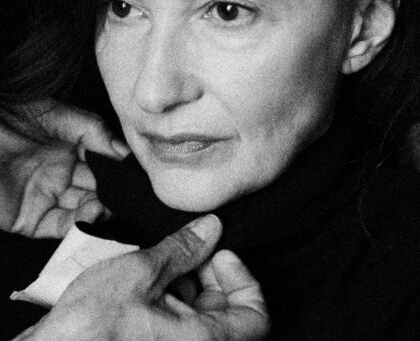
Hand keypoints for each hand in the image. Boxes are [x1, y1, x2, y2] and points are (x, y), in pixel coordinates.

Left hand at [0, 100, 128, 237]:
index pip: (103, 164)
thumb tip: (125, 151)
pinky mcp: (28, 219)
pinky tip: (90, 216)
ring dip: (97, 211)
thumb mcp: (58, 113)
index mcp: (70, 149)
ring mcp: (46, 197)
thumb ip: (93, 130)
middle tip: (129, 198)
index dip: (120, 171)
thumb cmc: (11, 114)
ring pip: (80, 211)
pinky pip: (58, 227)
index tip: (139, 176)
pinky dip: (76, 226)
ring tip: (105, 206)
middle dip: (114, 195)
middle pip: (96, 190)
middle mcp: (61, 174)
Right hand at [16, 215, 269, 340]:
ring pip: (202, 322)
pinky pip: (179, 331)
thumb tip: (211, 228)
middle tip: (186, 251)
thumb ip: (182, 249)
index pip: (255, 317)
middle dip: (210, 277)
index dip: (244, 279)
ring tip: (158, 266)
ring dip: (188, 288)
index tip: (218, 255)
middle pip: (228, 316)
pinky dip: (172, 304)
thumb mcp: (140, 274)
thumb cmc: (91, 328)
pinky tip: (147, 285)